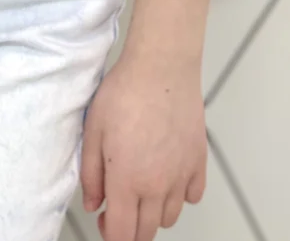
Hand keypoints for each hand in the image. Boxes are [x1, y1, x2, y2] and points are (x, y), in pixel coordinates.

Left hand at [79, 53, 206, 239]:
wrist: (162, 66)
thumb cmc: (125, 91)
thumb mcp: (93, 130)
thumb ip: (91, 173)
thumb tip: (94, 205)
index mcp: (127, 180)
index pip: (122, 234)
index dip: (111, 235)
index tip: (104, 220)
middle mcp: (158, 185)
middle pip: (146, 232)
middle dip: (130, 228)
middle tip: (118, 205)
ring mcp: (182, 175)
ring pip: (169, 217)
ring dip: (154, 213)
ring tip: (142, 187)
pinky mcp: (199, 161)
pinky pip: (193, 196)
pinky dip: (181, 195)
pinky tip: (168, 175)